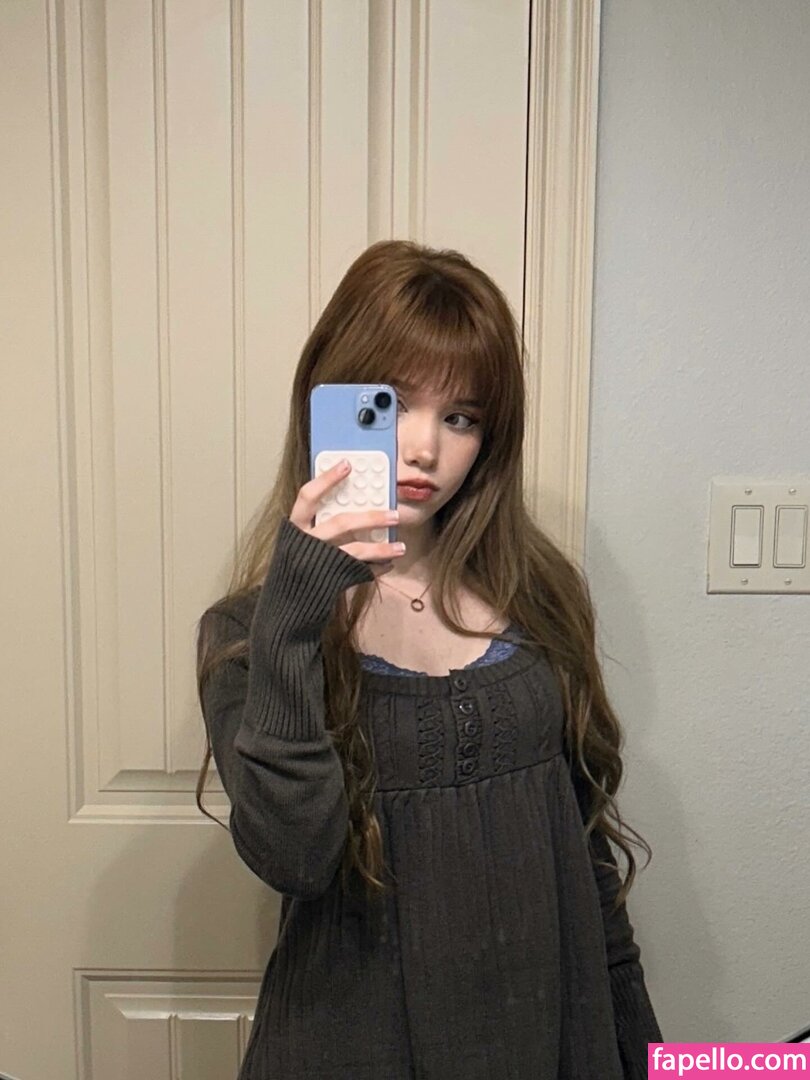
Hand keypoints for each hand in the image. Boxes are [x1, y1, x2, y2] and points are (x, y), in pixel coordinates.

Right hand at [290, 460, 403, 576]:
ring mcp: (319, 563)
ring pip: (355, 551)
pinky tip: (389, 563)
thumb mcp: (299, 540)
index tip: (348, 464)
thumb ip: (317, 521)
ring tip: (401, 547)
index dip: (327, 479)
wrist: (287, 604)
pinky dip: (376, 568)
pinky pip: (359, 572)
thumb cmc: (298, 563)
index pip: (308, 496)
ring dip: (381, 548)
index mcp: (295, 527)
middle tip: (394, 514)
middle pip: (341, 523)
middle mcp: (306, 543)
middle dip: (371, 517)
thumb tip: (350, 497)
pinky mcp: (330, 581)